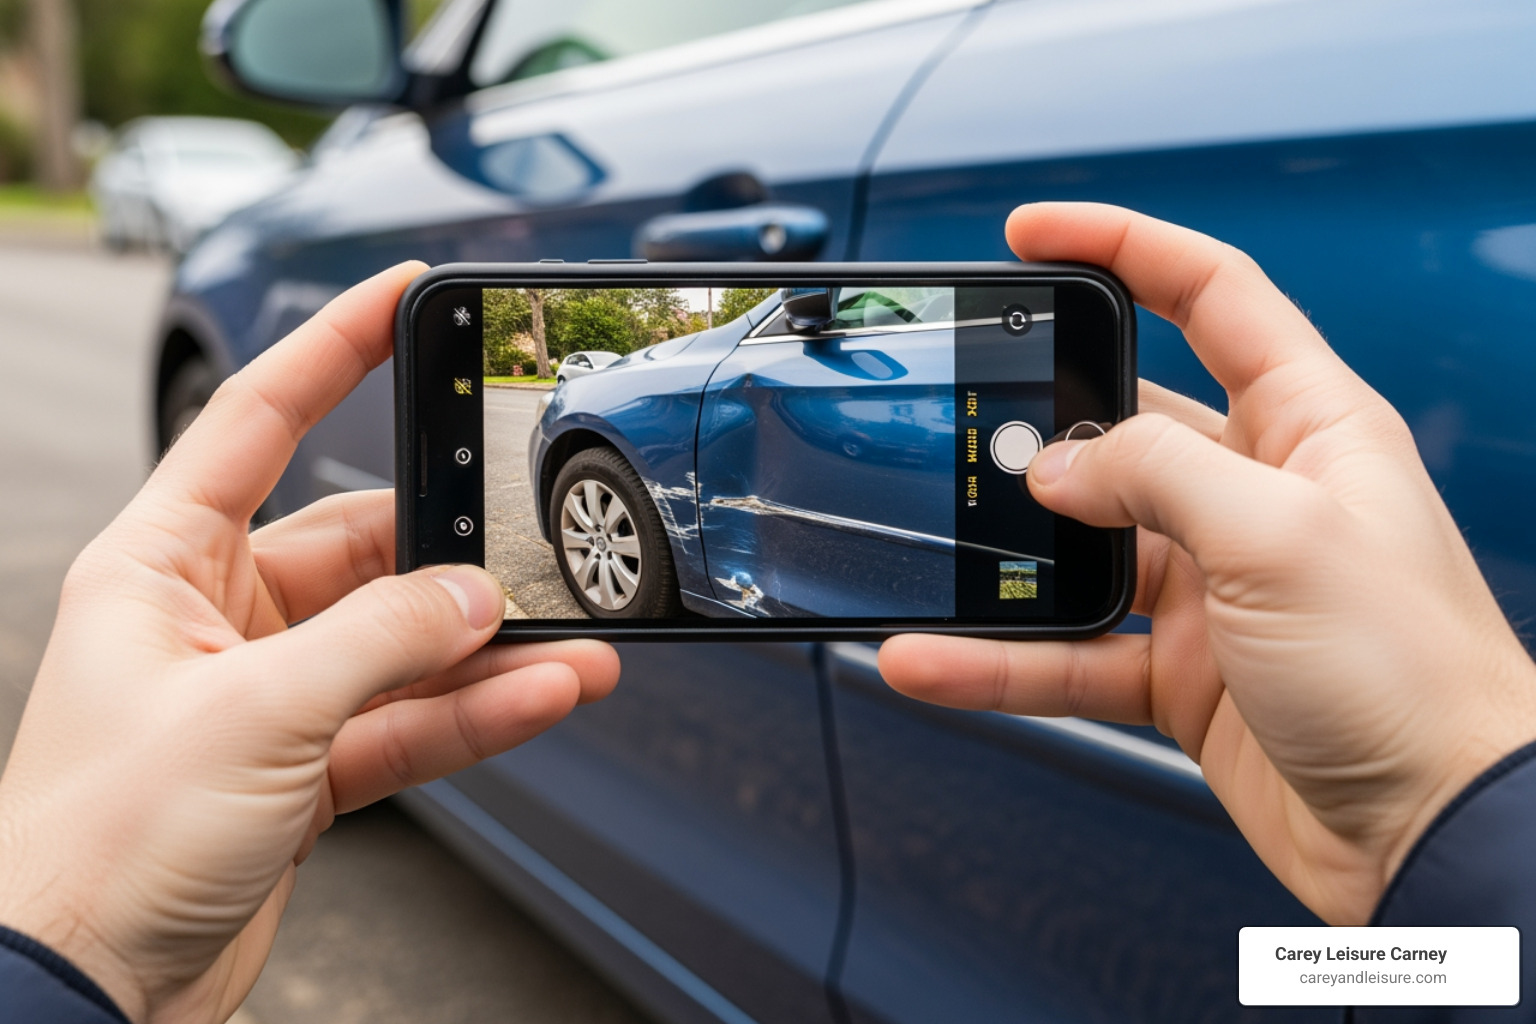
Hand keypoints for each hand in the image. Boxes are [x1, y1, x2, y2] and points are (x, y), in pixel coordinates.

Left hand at [0, 263, 618, 1022]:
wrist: (81, 992)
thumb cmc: (98, 845)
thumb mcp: (252, 715)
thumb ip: (379, 641)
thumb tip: (475, 595)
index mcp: (161, 566)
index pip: (256, 420)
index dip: (334, 348)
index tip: (405, 298)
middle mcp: (215, 618)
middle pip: (361, 547)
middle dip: (451, 556)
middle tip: (531, 550)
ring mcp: (270, 695)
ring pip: (401, 644)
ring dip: (487, 648)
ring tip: (574, 644)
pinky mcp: (308, 767)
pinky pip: (411, 719)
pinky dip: (476, 712)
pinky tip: (542, 697)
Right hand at [880, 203, 1535, 925]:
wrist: (1437, 832)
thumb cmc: (1413, 676)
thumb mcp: (1281, 536)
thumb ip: (1158, 476)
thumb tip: (1058, 466)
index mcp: (1308, 427)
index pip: (1212, 294)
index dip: (1122, 247)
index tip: (1032, 234)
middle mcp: (1255, 497)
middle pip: (1123, 425)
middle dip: (1040, 423)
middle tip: (964, 421)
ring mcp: (1211, 587)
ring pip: (1079, 550)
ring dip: (1002, 560)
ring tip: (932, 549)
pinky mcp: (1176, 672)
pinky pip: (1065, 651)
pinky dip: (998, 659)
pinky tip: (936, 658)